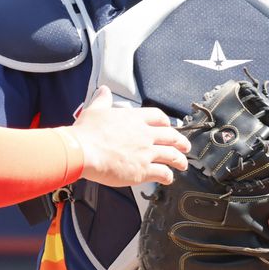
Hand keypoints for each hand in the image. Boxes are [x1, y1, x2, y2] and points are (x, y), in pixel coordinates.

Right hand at [68, 86, 188, 186]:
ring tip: (183, 164)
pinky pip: (163, 173)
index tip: (169, 126)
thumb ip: (102, 100)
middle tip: (185, 146)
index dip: (166, 122)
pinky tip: (168, 178)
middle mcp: (144, 134)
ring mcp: (146, 153)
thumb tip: (104, 91)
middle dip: (181, 142)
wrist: (83, 151)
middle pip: (171, 136)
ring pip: (172, 155)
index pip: (158, 117)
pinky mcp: (143, 170)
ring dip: (180, 160)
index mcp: (134, 119)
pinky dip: (168, 176)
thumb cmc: (86, 133)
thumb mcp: (94, 110)